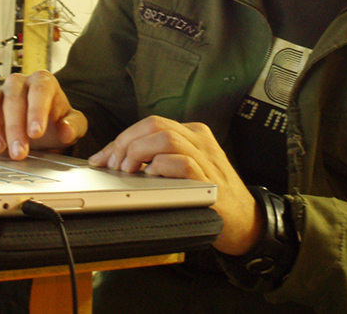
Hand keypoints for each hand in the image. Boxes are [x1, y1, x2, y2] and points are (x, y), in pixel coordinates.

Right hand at [0, 70, 87, 159]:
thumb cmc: (55, 123)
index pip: (39, 90)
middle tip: (19, 152)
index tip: (36, 132)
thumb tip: (66, 130)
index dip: (36, 111)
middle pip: (13, 98)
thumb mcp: (73, 126)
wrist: (40, 130)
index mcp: (43, 82)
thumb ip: (74, 126)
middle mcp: (19, 83)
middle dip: (15, 128)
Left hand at [88, 116, 262, 254]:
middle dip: (124, 143)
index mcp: (191, 134)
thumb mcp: (183, 169)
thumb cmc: (209, 196)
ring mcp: (206, 158)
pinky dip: (161, 167)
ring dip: (138, 153)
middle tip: (112, 165)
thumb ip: (158, 159)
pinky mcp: (209, 180)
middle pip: (153, 125)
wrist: (245, 221)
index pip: (148, 124)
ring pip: (165, 138)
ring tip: (127, 171)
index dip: (119, 139)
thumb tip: (117, 159)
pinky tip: (151, 177)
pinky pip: (181, 162)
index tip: (101, 158)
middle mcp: (199, 140)